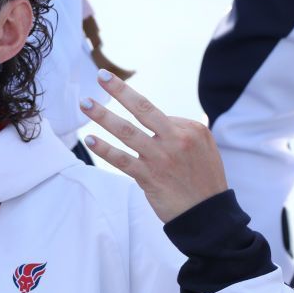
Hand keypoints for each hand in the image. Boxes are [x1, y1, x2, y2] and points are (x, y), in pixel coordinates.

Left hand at [80, 70, 227, 222]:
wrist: (208, 216)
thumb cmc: (204, 181)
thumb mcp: (204, 148)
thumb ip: (182, 131)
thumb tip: (161, 119)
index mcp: (191, 129)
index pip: (158, 114)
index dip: (139, 113)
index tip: (125, 106)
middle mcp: (176, 139)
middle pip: (142, 108)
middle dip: (119, 90)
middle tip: (101, 76)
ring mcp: (161, 157)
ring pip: (126, 131)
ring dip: (102, 115)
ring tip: (85, 103)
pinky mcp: (148, 177)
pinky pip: (121, 159)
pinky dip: (104, 148)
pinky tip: (89, 139)